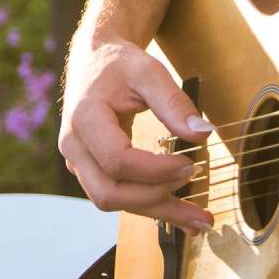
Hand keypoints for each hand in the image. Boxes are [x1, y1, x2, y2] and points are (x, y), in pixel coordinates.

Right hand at [59, 34, 214, 232]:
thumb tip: (204, 134)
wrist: (95, 58)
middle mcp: (74, 145)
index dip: (156, 170)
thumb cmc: (120, 64)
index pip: (117, 161)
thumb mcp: (149, 73)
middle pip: (109, 193)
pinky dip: (149, 206)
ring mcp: (78, 161)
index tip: (191, 163)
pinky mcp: (90, 170)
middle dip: (155, 198)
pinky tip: (181, 213)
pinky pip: (117, 195)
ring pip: (113, 201)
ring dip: (157, 212)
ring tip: (199, 220)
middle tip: (195, 183)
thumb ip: (174, 103)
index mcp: (84, 117)